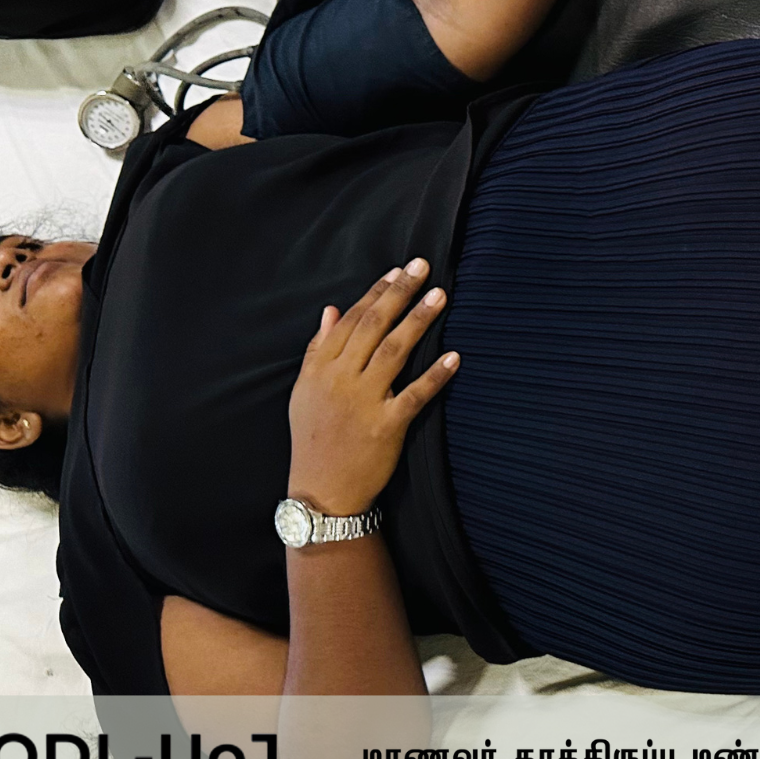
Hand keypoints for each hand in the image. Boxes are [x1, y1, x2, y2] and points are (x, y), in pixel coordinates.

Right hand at [286, 259, 457, 518]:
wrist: (321, 492)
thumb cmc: (314, 439)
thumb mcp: (304, 392)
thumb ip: (318, 349)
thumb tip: (331, 310)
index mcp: (321, 368)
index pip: (352, 320)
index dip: (376, 292)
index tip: (397, 270)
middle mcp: (341, 380)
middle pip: (374, 326)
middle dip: (399, 293)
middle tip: (422, 266)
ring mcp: (364, 402)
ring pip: (395, 351)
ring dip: (419, 320)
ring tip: (440, 295)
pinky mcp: (386, 426)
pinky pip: (415, 395)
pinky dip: (435, 375)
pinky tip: (455, 357)